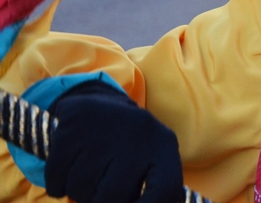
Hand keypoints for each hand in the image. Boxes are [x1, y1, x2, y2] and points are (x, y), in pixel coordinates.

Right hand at [45, 81, 182, 202]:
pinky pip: (56, 176)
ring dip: (79, 193)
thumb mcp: (150, 163)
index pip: (165, 190)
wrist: (101, 106)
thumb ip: (149, 192)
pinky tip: (67, 173)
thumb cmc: (129, 149)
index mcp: (164, 147)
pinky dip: (57, 184)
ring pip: (81, 188)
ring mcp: (105, 128)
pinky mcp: (73, 125)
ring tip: (88, 178)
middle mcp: (138, 134)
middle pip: (114, 197)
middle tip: (100, 193)